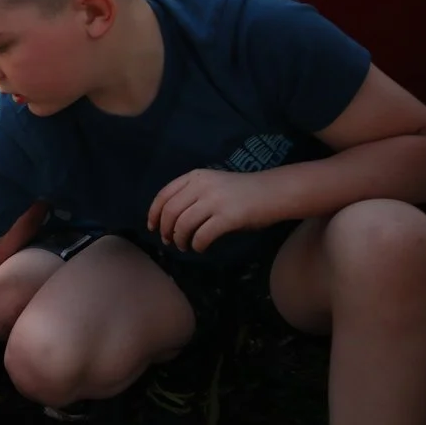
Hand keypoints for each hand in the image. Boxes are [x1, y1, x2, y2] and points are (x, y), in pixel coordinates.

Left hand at [148, 169, 271, 252]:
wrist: (274, 192)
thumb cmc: (243, 191)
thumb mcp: (213, 185)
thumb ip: (192, 196)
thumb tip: (170, 221)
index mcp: (195, 176)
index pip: (164, 195)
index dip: (153, 213)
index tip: (151, 227)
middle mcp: (202, 186)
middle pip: (170, 212)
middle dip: (165, 230)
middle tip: (168, 241)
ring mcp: (215, 200)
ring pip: (183, 225)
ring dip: (180, 240)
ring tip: (184, 246)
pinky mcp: (228, 217)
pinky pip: (202, 236)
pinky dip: (197, 245)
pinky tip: (200, 248)